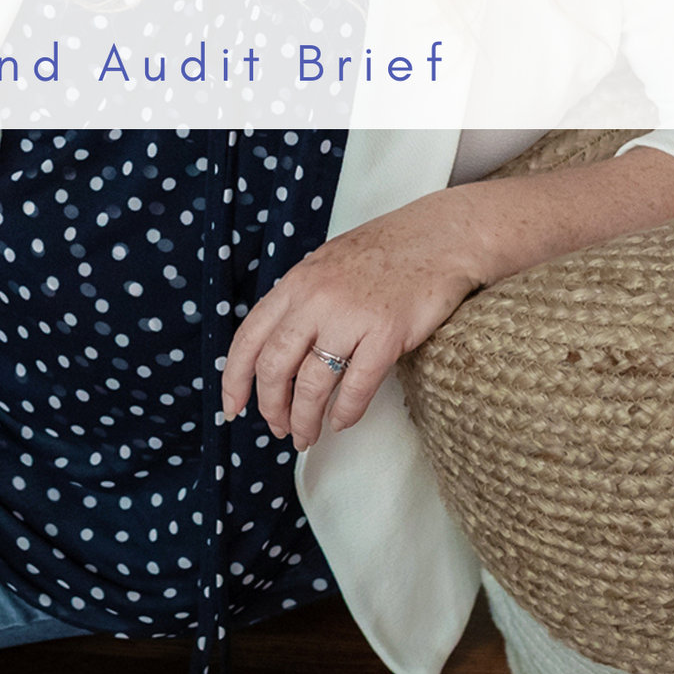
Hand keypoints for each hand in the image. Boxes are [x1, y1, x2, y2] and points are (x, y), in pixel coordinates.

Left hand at [221, 192, 487, 451]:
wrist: (441, 237)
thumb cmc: (385, 253)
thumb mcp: (326, 266)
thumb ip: (301, 302)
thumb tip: (278, 350)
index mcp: (295, 283)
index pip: (249, 337)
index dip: (234, 379)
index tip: (231, 408)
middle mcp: (315, 299)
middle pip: (274, 366)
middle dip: (271, 407)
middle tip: (278, 429)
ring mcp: (350, 317)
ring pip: (311, 384)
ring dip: (304, 419)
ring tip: (307, 436)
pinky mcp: (386, 334)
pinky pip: (355, 387)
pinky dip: (345, 413)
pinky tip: (341, 422)